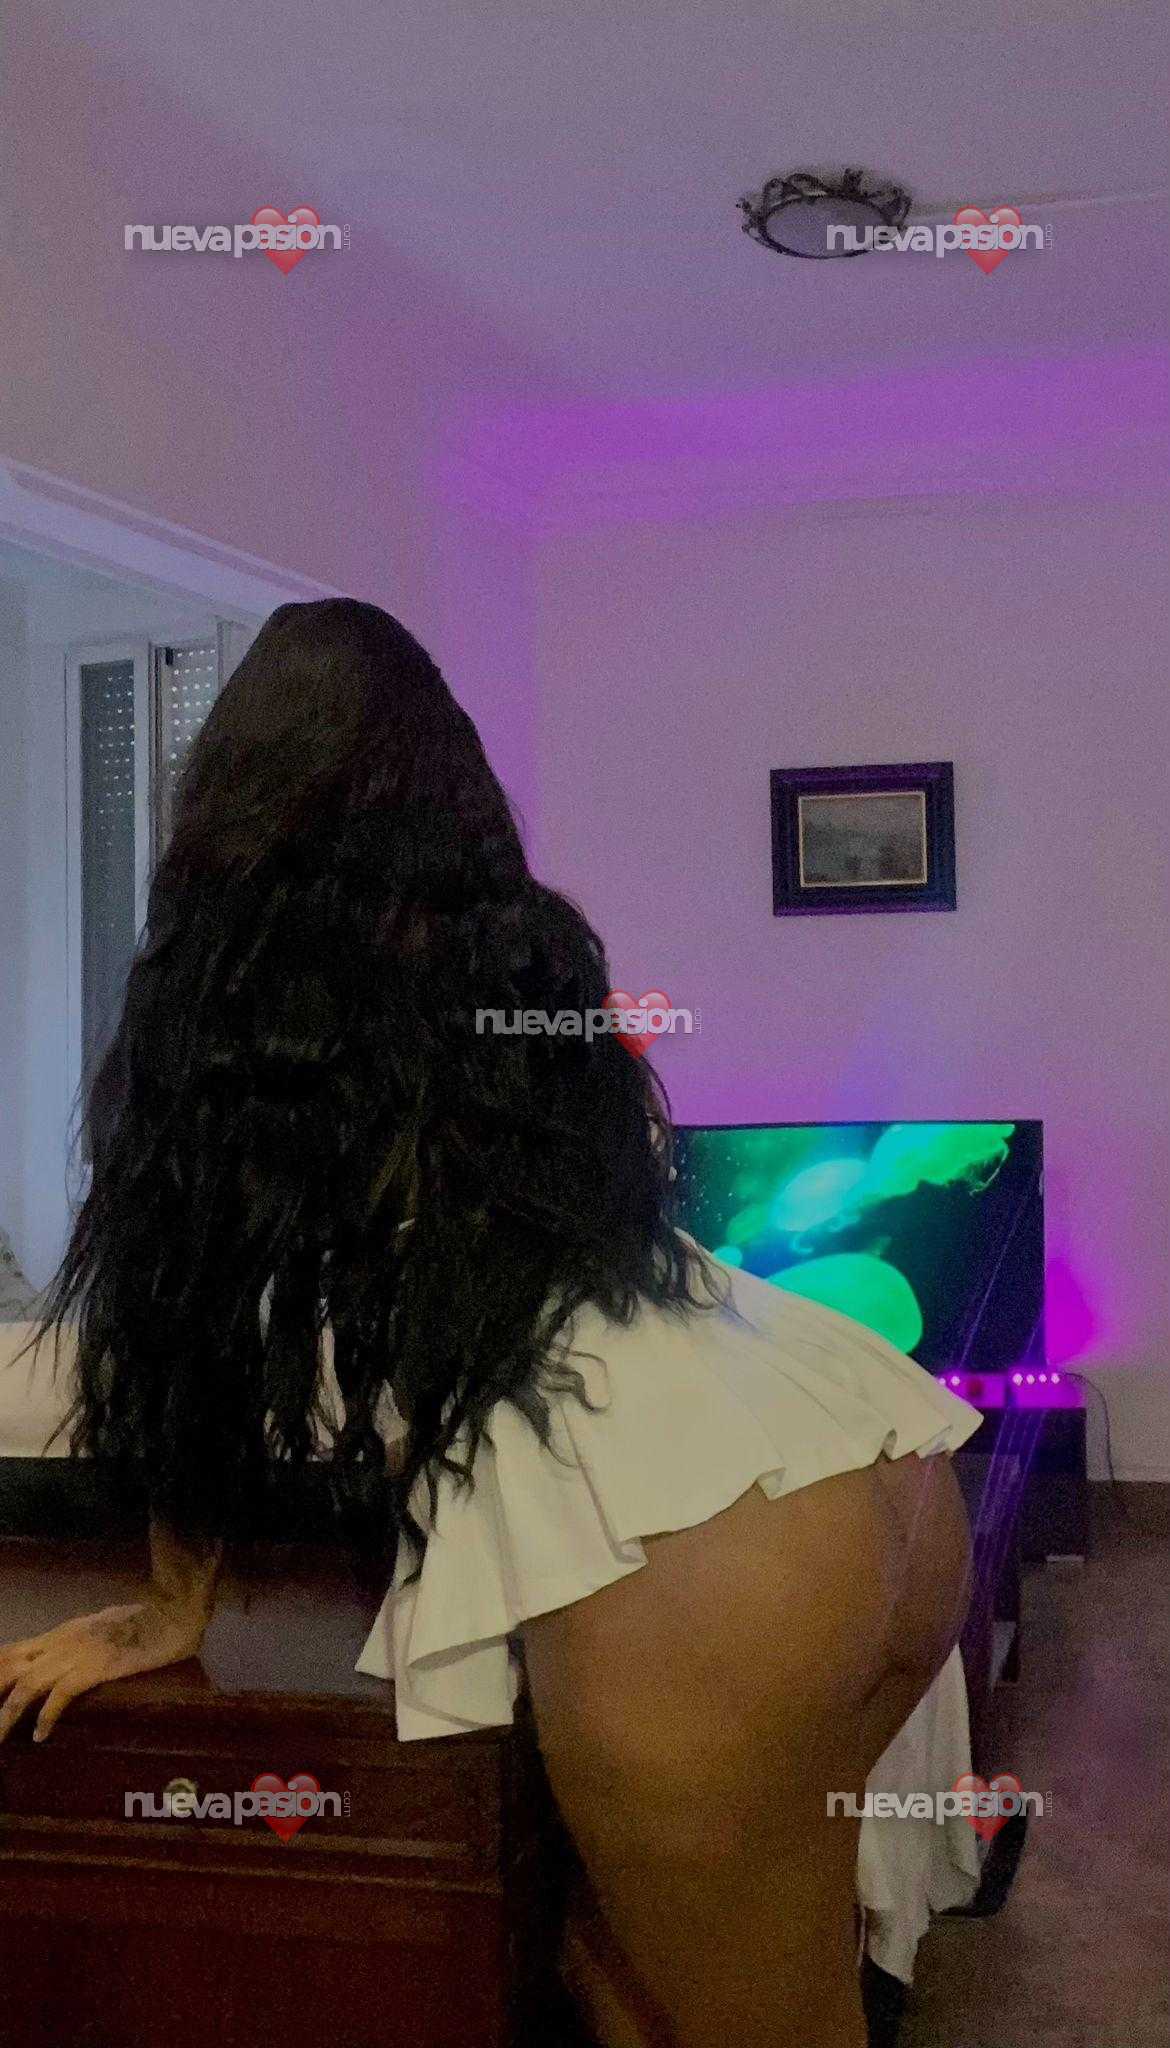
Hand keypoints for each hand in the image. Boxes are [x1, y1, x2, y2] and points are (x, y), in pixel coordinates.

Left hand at [0, 1596, 206, 1744]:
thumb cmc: (143, 1621)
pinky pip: (61, 1694)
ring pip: (28, 1685)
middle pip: (10, 1668)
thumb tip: (66, 1658)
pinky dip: (46, 1716)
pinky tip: (39, 1736)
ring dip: (8, 1714)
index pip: (11, 1652)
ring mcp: (77, 1653)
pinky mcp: (95, 1667)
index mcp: (60, 1633)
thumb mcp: (100, 1626)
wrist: (172, 1613)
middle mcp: (61, 1641)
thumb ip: (80, 1642)